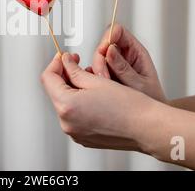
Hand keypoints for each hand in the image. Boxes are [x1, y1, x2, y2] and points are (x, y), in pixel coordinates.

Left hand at [41, 52, 155, 150]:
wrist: (146, 128)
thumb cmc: (128, 105)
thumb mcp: (97, 80)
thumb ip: (75, 70)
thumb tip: (64, 61)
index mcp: (67, 106)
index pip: (48, 79)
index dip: (55, 63)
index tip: (64, 56)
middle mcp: (66, 123)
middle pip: (55, 91)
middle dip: (65, 75)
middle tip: (77, 62)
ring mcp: (74, 133)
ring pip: (65, 103)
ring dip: (73, 89)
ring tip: (91, 78)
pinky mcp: (83, 138)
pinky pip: (74, 116)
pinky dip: (80, 103)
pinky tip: (94, 95)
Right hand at [92, 24, 166, 101]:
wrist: (149, 119)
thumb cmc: (152, 100)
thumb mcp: (139, 84)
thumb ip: (124, 68)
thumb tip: (110, 49)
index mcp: (136, 52)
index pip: (118, 32)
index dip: (109, 36)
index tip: (104, 50)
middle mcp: (123, 56)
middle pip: (103, 45)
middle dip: (100, 60)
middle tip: (103, 76)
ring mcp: (113, 66)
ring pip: (97, 60)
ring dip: (96, 72)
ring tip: (104, 86)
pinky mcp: (105, 75)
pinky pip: (93, 72)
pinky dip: (92, 79)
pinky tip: (97, 89)